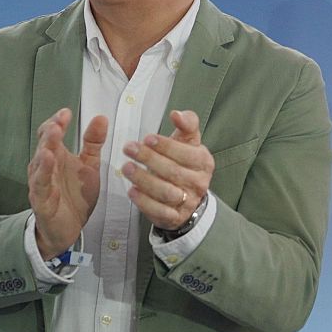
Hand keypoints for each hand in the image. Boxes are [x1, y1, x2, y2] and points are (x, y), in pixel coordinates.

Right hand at [28, 108, 106, 259]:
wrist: (69, 228)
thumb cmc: (75, 195)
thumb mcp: (89, 165)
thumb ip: (93, 142)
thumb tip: (101, 118)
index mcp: (56, 156)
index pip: (51, 134)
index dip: (57, 122)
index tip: (66, 112)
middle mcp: (45, 167)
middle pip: (44, 144)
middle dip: (51, 131)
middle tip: (60, 120)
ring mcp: (41, 183)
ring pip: (40, 162)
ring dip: (46, 147)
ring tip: (53, 133)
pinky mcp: (42, 200)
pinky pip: (41, 184)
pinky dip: (44, 171)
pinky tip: (48, 159)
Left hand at [123, 109, 214, 231]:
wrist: (188, 198)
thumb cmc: (183, 163)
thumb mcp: (188, 142)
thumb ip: (187, 124)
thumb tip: (177, 114)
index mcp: (203, 162)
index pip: (187, 154)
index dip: (167, 146)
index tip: (147, 138)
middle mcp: (199, 183)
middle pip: (174, 171)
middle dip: (149, 159)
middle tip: (129, 148)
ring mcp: (187, 202)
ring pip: (166, 192)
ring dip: (144, 180)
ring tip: (127, 168)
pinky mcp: (174, 217)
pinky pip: (160, 211)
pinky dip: (144, 202)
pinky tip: (132, 191)